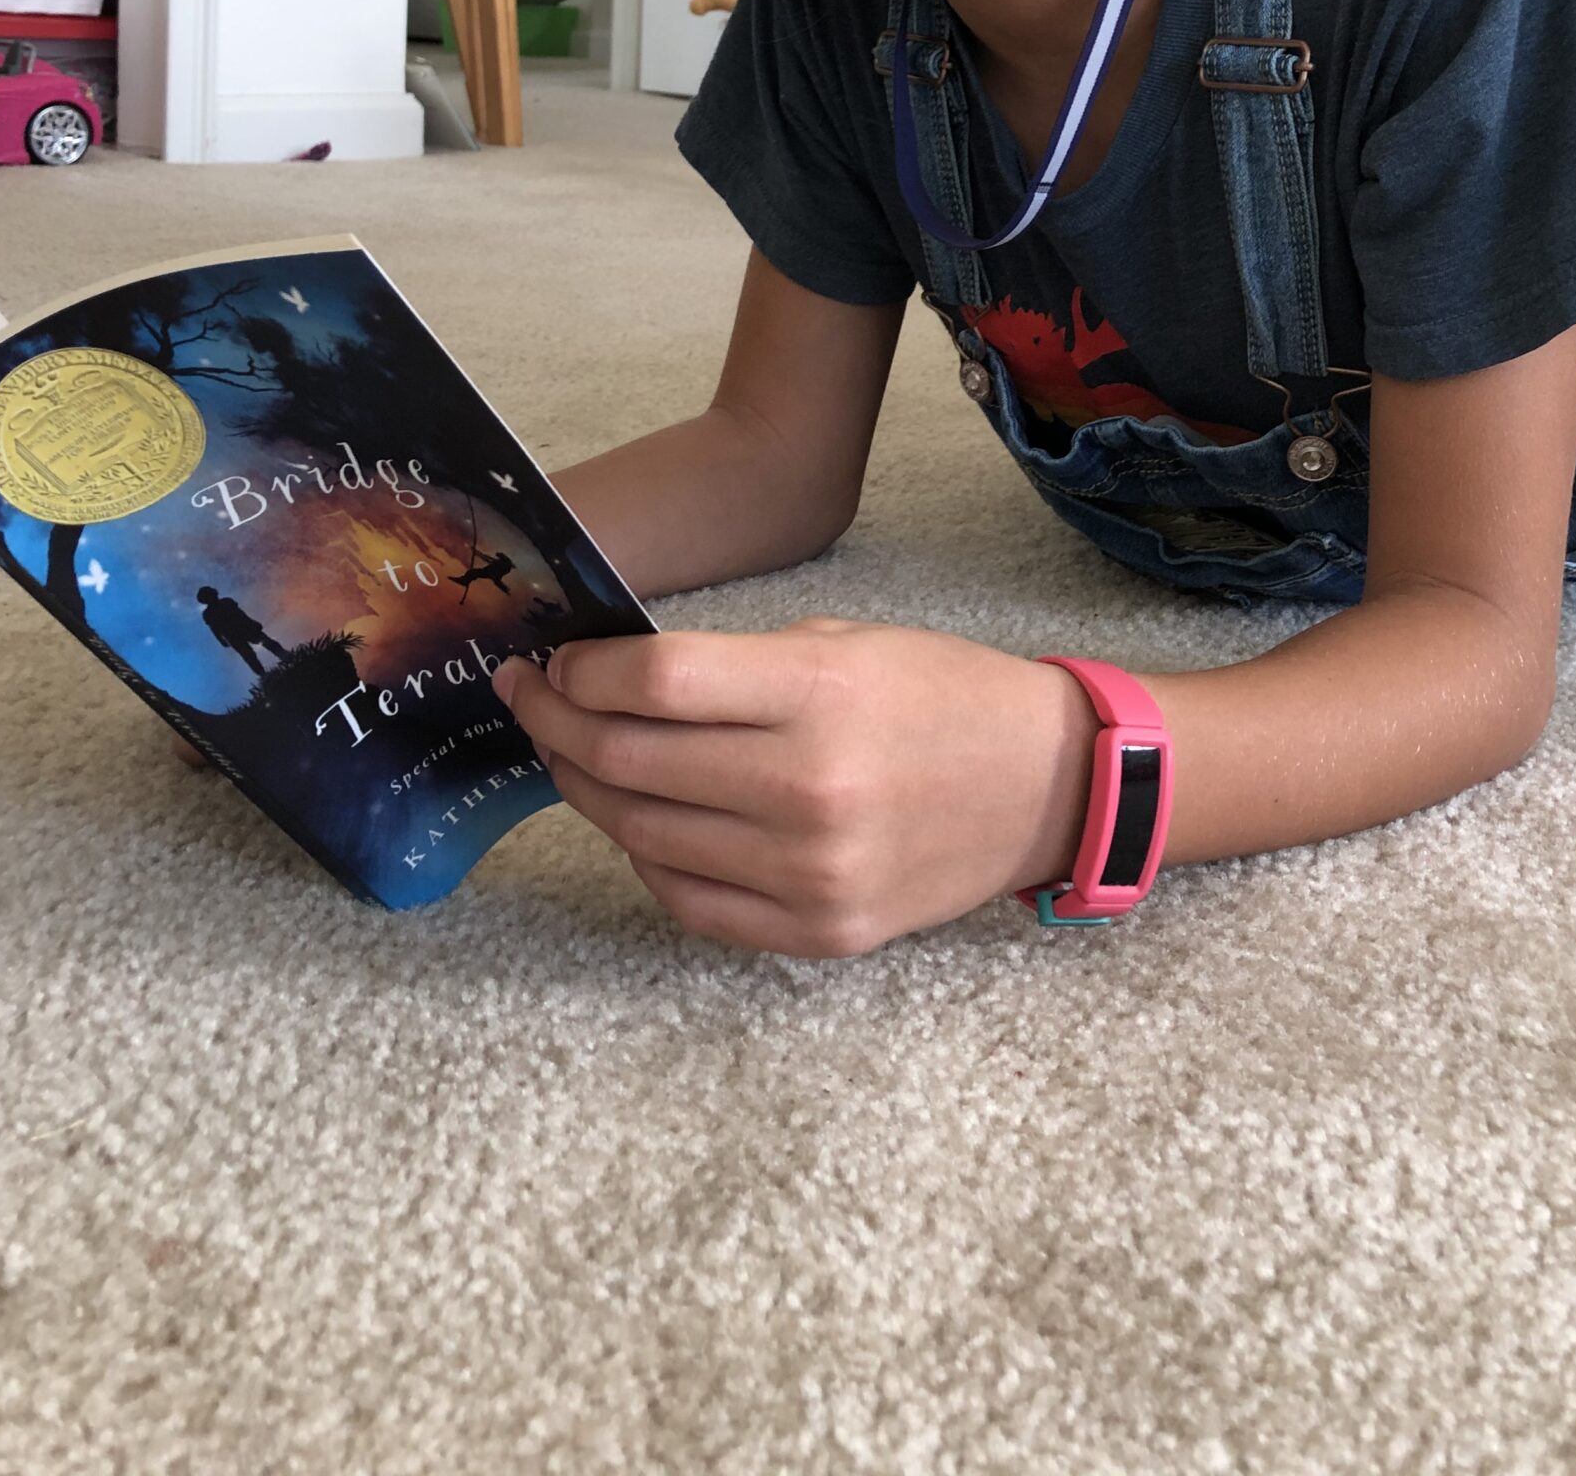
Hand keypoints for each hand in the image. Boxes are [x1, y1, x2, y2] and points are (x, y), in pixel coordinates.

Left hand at [494, 620, 1099, 959]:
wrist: (1044, 786)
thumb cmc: (939, 695)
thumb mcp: (841, 643)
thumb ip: (730, 665)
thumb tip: (610, 678)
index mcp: (817, 693)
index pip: (654, 682)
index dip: (582, 673)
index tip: (554, 662)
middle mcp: (807, 788)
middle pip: (630, 761)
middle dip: (557, 725)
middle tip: (532, 701)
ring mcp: (811, 873)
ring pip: (643, 835)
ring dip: (588, 791)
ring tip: (570, 756)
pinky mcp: (818, 932)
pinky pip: (689, 900)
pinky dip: (646, 856)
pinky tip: (638, 819)